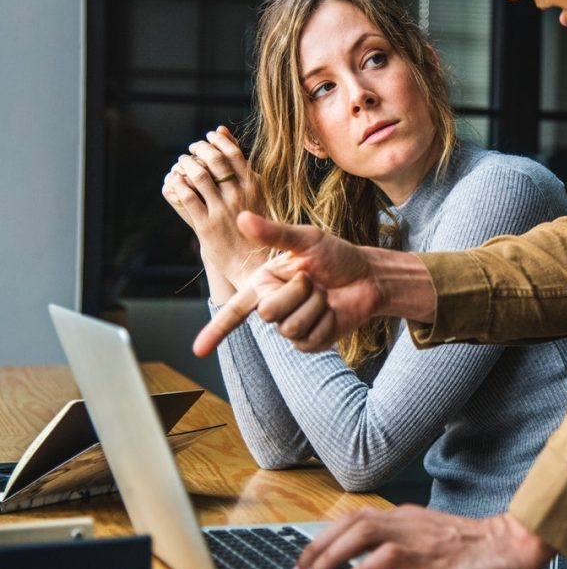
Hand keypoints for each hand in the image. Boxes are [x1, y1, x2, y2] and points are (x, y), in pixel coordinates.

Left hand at [161, 126, 267, 287]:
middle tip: (192, 147)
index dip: (218, 141)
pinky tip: (176, 180)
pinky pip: (187, 197)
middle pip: (215, 160)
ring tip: (182, 161)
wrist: (253, 263)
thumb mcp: (256, 194)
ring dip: (186, 163)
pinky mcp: (206, 226)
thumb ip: (241, 166)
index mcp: (255, 187)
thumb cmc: (256, 226)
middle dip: (200, 148)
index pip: (234, 153)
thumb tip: (224, 132)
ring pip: (199, 176)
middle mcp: (239, 196)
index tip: (209, 137)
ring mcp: (222, 211)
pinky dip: (178, 184)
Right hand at [193, 212, 385, 356]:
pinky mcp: (311, 342)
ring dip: (315, 306)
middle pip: (268, 312)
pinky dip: (326, 321)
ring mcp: (292, 327)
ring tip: (324, 294)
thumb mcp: (307, 239)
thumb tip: (241, 218)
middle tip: (313, 280)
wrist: (368, 276)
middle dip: (297, 292)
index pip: (234, 310)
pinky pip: (310, 339)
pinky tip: (333, 311)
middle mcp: (274, 306)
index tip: (197, 350)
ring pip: (290, 327)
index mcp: (264, 283)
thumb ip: (274, 233)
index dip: (215, 331)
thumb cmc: (337, 255)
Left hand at [290, 507, 553, 568]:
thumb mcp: (432, 546)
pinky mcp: (426, 557)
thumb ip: (403, 553)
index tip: (306, 560)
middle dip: (318, 547)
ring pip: (361, 533)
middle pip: (350, 522)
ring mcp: (415, 535)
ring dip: (330, 556)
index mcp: (406, 517)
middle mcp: (406, 520)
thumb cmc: (475, 551)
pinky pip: (383, 559)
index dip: (326, 536)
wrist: (509, 546)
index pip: (355, 518)